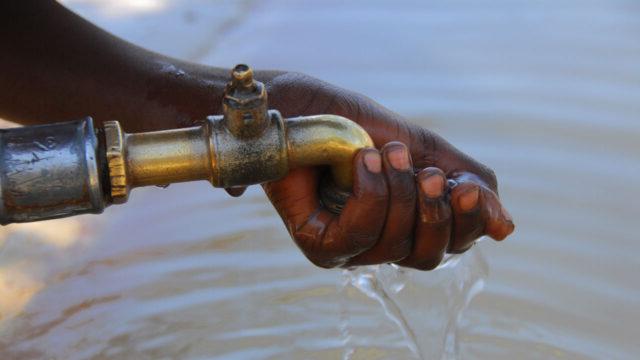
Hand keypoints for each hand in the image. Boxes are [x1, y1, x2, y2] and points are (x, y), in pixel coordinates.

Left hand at [231, 72, 514, 268]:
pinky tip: (362, 162)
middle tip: (424, 171)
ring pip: (395, 246)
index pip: (454, 245)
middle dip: (433, 212)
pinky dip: (369, 195)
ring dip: (398, 193)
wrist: (307, 107)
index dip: (467, 221)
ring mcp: (349, 249)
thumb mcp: (426, 151)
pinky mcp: (319, 245)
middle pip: (429, 257)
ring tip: (387, 154)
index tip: (464, 185)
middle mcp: (381, 243)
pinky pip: (357, 238)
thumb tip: (507, 229)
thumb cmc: (360, 128)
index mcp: (410, 223)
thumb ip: (468, 187)